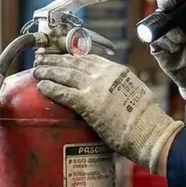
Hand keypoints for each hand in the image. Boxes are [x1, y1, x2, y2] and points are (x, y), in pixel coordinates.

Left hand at [32, 52, 183, 170]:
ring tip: (37, 70)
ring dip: (49, 71)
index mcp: (117, 71)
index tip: (61, 55)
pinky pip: (63, 93)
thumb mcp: (135, 93)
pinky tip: (42, 86)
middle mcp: (104, 75)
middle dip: (55, 59)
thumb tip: (113, 93)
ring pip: (65, 74)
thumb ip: (120, 88)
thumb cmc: (146, 119)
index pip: (88, 58)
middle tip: (42, 57)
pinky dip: (51, 88)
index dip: (71, 56)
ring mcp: (95, 88)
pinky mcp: (87, 103)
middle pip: (73, 62)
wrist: (149, 131)